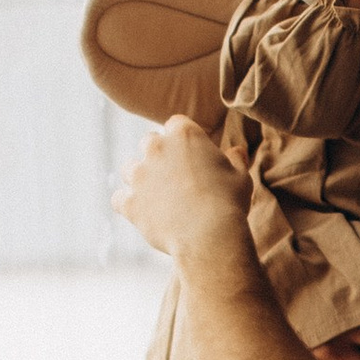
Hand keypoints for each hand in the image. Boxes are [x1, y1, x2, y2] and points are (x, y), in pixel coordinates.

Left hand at [113, 113, 250, 265]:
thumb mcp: (241, 176)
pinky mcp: (129, 202)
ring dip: (140, 178)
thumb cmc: (229, 202)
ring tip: (157, 196)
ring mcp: (139, 175)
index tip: (192, 154)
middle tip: (174, 176)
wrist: (209, 235)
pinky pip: (118, 198)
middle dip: (159, 155)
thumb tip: (237, 151)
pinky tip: (142, 212)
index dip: (184, 139)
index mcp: (184, 134)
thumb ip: (236, 159)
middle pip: (149, 142)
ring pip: (129, 168)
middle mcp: (156, 148)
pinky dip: (128, 204)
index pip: (176, 124)